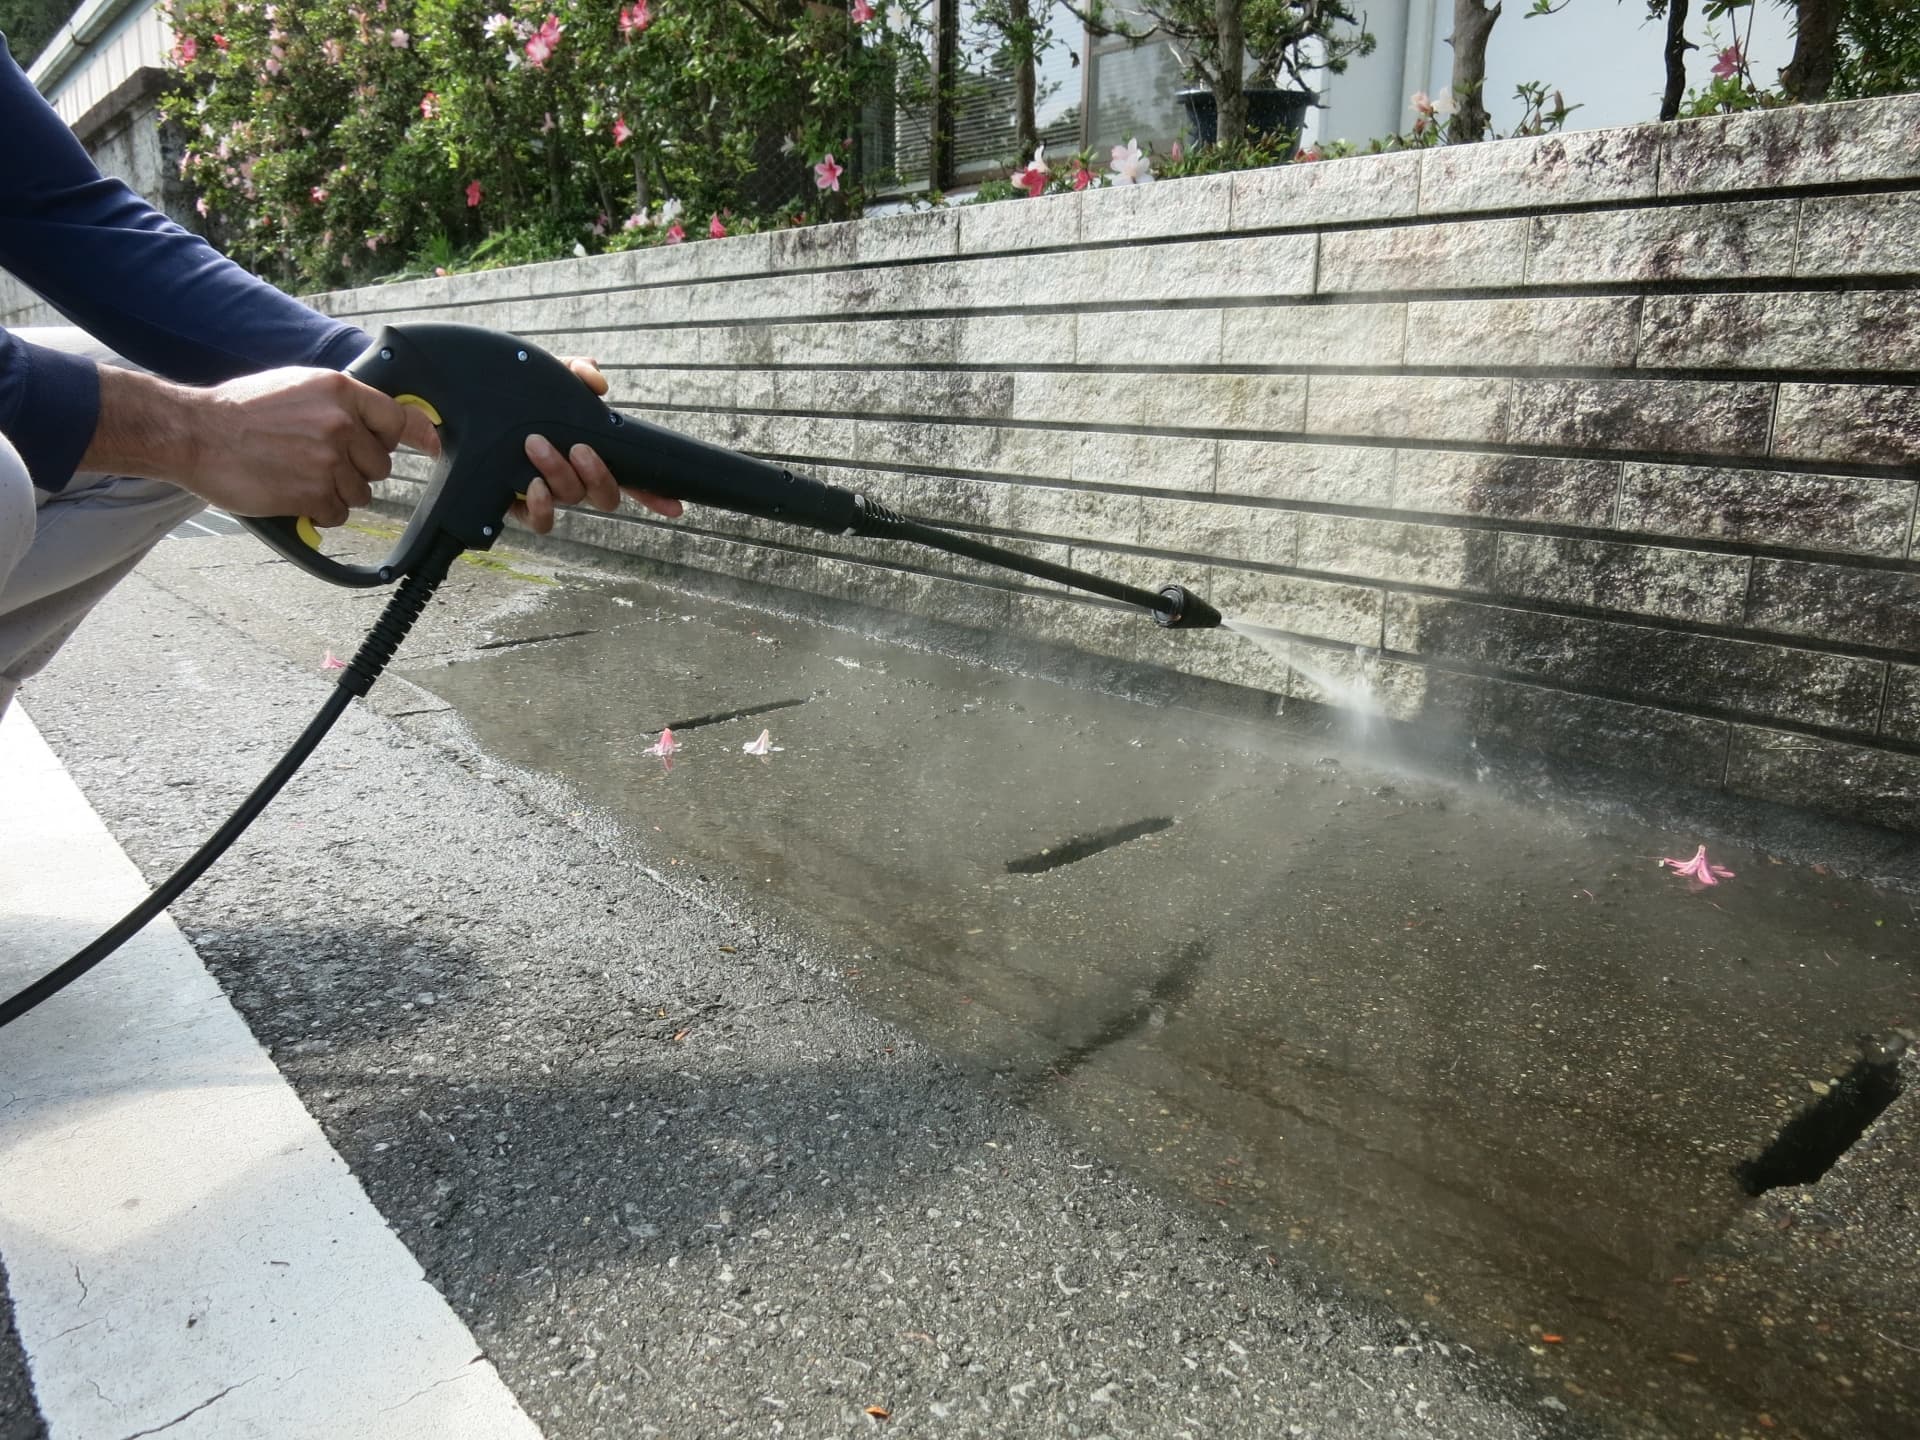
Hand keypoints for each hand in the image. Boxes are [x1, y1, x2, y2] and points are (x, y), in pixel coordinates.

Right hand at [86, 365, 407, 525]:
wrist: (194, 432)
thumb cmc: (240, 410)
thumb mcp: (297, 386)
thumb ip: (339, 402)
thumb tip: (379, 420)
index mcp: (340, 391)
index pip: (398, 418)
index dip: (417, 436)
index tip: (434, 447)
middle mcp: (340, 423)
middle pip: (381, 465)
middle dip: (357, 470)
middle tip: (319, 461)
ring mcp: (328, 460)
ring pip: (361, 493)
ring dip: (335, 492)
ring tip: (298, 475)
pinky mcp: (313, 492)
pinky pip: (337, 513)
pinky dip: (318, 511)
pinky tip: (291, 493)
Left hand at [511, 358, 683, 533]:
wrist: (463, 407)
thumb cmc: (514, 397)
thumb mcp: (548, 376)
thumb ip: (576, 371)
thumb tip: (599, 383)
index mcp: (588, 454)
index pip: (630, 479)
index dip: (655, 494)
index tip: (675, 505)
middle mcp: (573, 479)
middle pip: (605, 495)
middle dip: (597, 473)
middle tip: (578, 447)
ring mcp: (549, 495)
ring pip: (572, 498)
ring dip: (559, 472)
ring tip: (535, 444)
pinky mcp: (518, 506)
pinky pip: (541, 521)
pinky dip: (542, 506)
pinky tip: (532, 484)